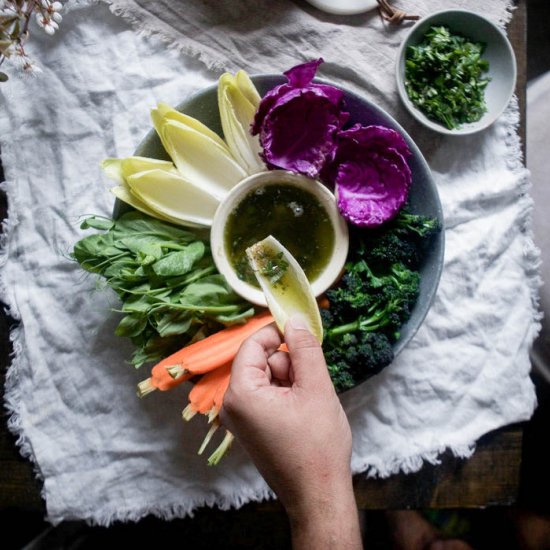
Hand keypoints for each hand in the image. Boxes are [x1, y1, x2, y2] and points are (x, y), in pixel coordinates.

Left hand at [220, 317, 361, 548]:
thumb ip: (304, 349)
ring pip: (266, 379)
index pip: (253, 345)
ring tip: (311, 401)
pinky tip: (304, 411)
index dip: (277, 332)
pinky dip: (286, 395)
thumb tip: (295, 319)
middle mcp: (232, 405)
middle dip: (288, 363)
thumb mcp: (316, 388)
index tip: (301, 330)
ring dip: (290, 380)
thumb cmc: (318, 445)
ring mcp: (240, 419)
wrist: (318, 496)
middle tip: (312, 380)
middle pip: (260, 362)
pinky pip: (266, 396)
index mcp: (241, 393)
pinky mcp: (251, 429)